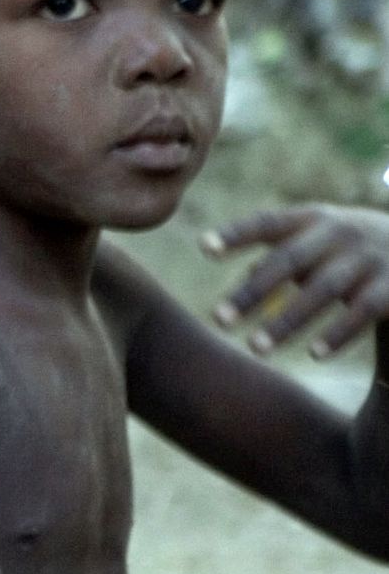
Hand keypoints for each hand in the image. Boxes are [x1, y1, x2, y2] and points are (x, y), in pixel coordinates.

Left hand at [204, 206, 388, 357]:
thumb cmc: (353, 249)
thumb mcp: (321, 241)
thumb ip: (284, 254)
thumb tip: (244, 278)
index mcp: (314, 219)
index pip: (269, 222)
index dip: (237, 233)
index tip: (203, 247)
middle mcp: (341, 232)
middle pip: (289, 261)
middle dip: (252, 292)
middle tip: (218, 320)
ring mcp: (369, 257)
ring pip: (323, 290)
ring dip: (287, 321)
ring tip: (254, 348)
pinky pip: (363, 311)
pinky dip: (338, 333)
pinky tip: (313, 354)